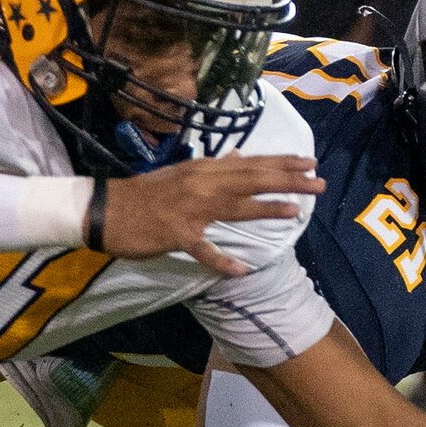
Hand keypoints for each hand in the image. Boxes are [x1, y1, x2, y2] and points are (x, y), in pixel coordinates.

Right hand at [101, 154, 323, 277]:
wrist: (106, 209)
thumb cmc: (145, 194)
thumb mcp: (181, 173)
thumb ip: (212, 168)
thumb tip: (239, 156)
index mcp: (203, 169)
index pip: (250, 163)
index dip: (281, 162)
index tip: (310, 162)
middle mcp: (201, 183)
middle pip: (251, 180)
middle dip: (286, 180)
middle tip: (319, 182)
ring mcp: (190, 209)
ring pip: (234, 207)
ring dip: (265, 209)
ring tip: (295, 210)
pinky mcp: (177, 234)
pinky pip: (203, 249)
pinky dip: (221, 261)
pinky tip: (240, 270)